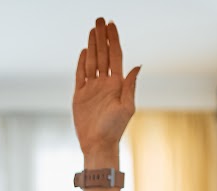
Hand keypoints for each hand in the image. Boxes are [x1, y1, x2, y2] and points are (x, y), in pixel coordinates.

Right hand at [72, 18, 140, 158]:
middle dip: (101, 37)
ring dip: (92, 46)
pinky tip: (84, 51)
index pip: (115, 56)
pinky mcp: (80, 96)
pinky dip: (82, 63)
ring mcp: (92, 88)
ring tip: (92, 30)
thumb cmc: (115, 129)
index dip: (113, 40)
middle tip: (100, 20)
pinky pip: (80, 75)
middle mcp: (105, 83)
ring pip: (92, 62)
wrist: (98, 144)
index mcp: (117, 84)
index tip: (111, 25)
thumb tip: (137, 66)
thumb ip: (129, 86)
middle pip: (103, 55)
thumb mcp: (126, 107)